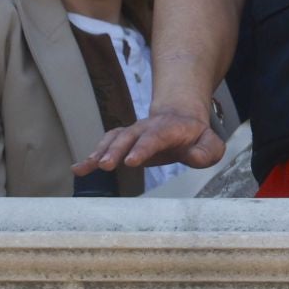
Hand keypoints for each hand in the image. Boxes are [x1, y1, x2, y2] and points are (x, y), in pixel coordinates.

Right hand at [75, 107, 224, 174]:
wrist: (181, 118)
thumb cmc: (196, 136)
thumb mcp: (210, 143)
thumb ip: (206, 151)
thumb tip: (193, 157)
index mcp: (169, 129)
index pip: (155, 137)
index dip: (142, 148)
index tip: (130, 161)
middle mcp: (146, 128)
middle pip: (129, 137)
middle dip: (115, 151)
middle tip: (104, 165)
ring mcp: (133, 132)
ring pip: (114, 139)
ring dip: (99, 152)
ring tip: (84, 168)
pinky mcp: (123, 140)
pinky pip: (106, 144)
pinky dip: (92, 155)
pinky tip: (79, 169)